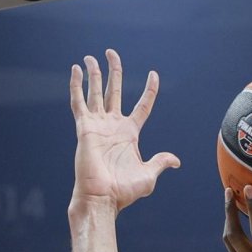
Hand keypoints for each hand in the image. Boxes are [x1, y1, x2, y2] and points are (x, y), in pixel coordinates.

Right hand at [69, 49, 180, 213]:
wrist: (102, 198)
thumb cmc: (123, 191)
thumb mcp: (148, 175)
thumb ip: (160, 162)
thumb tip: (176, 160)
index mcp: (130, 134)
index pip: (143, 106)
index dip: (149, 90)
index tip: (154, 74)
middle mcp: (113, 126)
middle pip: (114, 91)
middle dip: (113, 72)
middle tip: (111, 53)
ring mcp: (98, 125)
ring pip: (96, 93)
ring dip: (94, 74)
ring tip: (91, 57)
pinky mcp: (85, 128)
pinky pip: (79, 103)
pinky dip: (77, 86)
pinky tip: (76, 69)